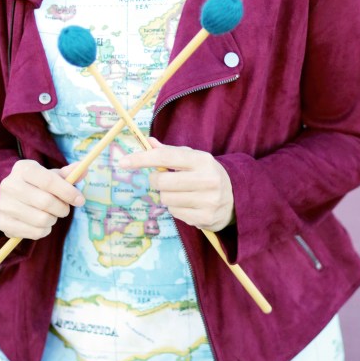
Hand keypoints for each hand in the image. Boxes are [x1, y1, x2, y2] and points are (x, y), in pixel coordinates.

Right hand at [0, 160, 84, 240]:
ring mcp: (4, 205)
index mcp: (22, 169)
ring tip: (51, 214)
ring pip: (41, 219)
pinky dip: (45, 230)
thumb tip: (84, 169)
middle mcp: (9, 185)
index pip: (48, 180)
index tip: (80, 200)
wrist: (13, 198)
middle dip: (62, 208)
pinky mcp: (3, 224)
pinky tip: (41, 223)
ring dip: (53, 219)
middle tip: (65, 209)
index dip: (68, 192)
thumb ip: (68, 174)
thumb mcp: (51, 175)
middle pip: (45, 202)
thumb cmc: (37, 184)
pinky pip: (35, 233)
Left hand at [118, 141, 234, 231]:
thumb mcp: (193, 159)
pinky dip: (176, 209)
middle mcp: (207, 179)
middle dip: (156, 181)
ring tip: (181, 193)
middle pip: (162, 182)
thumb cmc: (206, 174)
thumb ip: (170, 152)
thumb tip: (148, 142)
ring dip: (167, 196)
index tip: (123, 162)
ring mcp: (208, 200)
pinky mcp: (205, 218)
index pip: (165, 156)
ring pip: (166, 199)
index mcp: (202, 159)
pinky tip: (188, 204)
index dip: (141, 159)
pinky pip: (175, 213)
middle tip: (163, 180)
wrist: (236, 199)